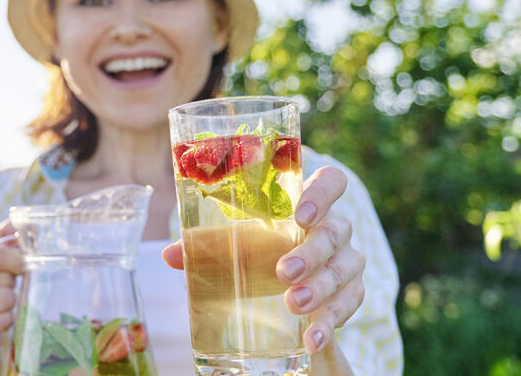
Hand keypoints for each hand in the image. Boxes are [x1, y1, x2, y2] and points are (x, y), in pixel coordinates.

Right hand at [0, 220, 23, 359]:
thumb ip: (1, 238)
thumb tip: (18, 222)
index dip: (15, 259)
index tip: (23, 264)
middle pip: (1, 278)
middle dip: (9, 283)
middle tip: (1, 288)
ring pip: (4, 299)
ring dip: (9, 302)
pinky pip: (2, 320)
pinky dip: (6, 320)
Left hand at [161, 166, 364, 354]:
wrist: (288, 293)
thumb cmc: (261, 253)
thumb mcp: (237, 247)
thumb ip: (208, 247)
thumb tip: (167, 254)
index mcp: (308, 205)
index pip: (332, 182)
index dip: (321, 193)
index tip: (300, 214)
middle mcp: (334, 228)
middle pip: (335, 231)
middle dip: (310, 252)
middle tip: (283, 273)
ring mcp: (347, 261)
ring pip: (344, 269)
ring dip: (320, 288)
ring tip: (294, 305)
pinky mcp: (352, 293)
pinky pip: (349, 305)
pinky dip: (330, 323)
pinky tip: (312, 339)